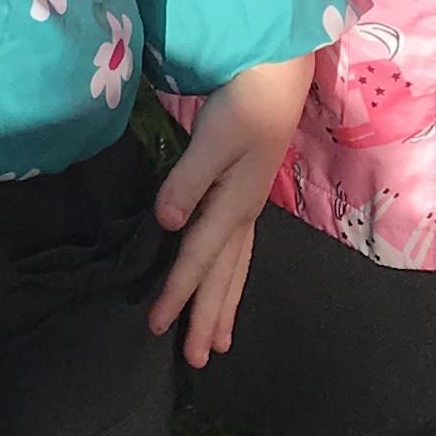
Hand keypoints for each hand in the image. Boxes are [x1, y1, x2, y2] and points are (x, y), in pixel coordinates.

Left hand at [150, 55, 313, 369]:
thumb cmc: (245, 100)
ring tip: (217, 343)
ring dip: (223, 306)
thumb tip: (167, 224)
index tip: (156, 326)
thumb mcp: (214, 137)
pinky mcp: (248, 196)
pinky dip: (232, 279)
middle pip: (222, 277)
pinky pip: (240, 254)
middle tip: (196, 361)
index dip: (177, 293)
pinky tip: (226, 288)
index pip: (198, 258)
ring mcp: (249, 207)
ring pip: (235, 270)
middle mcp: (244, 214)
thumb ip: (188, 180)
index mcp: (233, 205)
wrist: (278, 75)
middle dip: (208, 318)